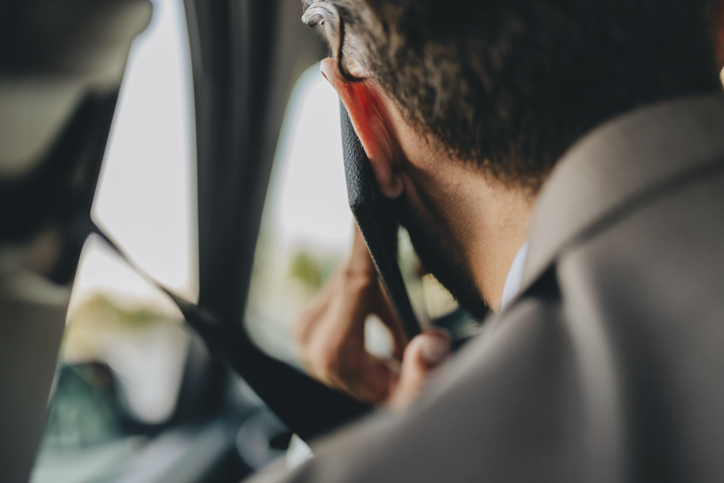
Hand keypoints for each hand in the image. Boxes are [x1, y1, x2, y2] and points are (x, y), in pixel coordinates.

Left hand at [293, 226, 450, 409]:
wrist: (365, 421)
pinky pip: (344, 287)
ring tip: (398, 336)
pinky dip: (369, 295)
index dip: (367, 244)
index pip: (354, 283)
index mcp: (332, 352)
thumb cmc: (393, 403)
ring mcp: (304, 324)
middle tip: (412, 292)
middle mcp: (309, 335)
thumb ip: (423, 374)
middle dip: (387, 278)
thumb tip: (431, 341)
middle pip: (354, 278)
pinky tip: (383, 321)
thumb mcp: (414, 399)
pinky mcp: (307, 317)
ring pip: (350, 280)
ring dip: (380, 294)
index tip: (369, 208)